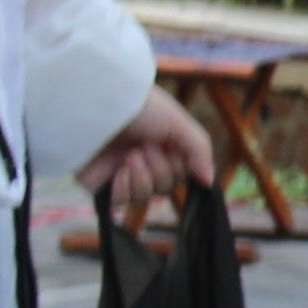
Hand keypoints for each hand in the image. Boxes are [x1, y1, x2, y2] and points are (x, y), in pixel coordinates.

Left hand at [80, 89, 220, 231]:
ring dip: (144, 177)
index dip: (180, 165)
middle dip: (160, 168)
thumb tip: (209, 182)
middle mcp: (142, 158)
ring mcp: (120, 172)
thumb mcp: (178, 123)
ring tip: (130, 156)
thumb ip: (198, 151)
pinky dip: (126, 188)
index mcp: (162, 143)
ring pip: (145, 197)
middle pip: (165, 186)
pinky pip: (122, 201)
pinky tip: (120, 171)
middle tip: (145, 147)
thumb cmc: (139, 106)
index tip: (170, 146)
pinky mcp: (100, 183)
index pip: (181, 172)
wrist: (98, 105)